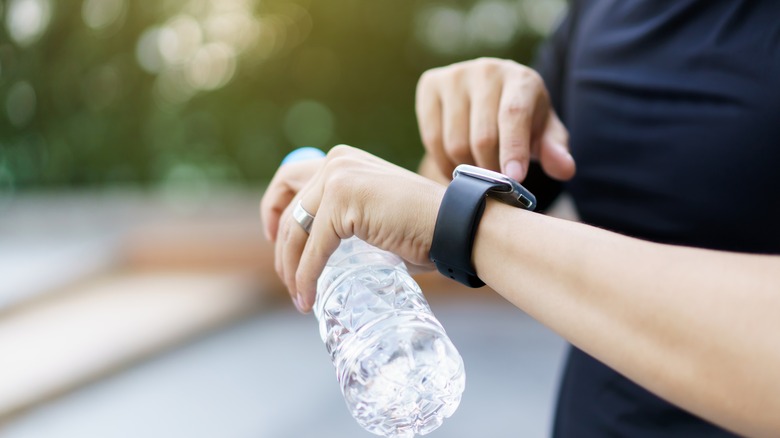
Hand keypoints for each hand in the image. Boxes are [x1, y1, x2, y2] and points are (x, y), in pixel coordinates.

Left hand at [260, 145, 444, 312]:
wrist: (452, 225)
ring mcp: (338, 178)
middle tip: (287, 280)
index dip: (274, 209)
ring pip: (295, 231)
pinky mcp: (342, 202)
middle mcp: (336, 161)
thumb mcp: (372, 211)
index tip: (274, 238)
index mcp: (342, 159)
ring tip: (297, 295)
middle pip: (290, 210)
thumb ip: (345, 217)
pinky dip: (306, 276)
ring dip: (290, 268)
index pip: (291, 180)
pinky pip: (313, 247)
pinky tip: (306, 298)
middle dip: (282, 250)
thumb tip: (318, 247)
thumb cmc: (421, 226)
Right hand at [416, 57, 574, 181]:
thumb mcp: (544, 133)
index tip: (514, 179)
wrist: (487, 96)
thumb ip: (555, 149)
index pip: (514, 114)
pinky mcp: (430, 85)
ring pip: (455, 142)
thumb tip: (565, 168)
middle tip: (494, 186)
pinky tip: (456, 167)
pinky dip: (444, 163)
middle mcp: (486, 70)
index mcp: (521, 79)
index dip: (513, 149)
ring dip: (466, 170)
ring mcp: (454, 76)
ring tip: (476, 176)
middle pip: (483, 136)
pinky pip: (432, 138)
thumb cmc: (522, 120)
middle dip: (490, 170)